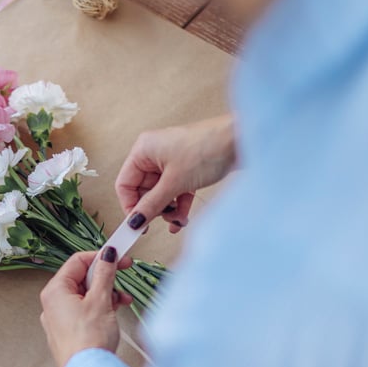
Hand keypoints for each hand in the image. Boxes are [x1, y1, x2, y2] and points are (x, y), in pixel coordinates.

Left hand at [40, 249, 132, 366]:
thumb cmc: (89, 341)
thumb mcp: (101, 300)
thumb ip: (104, 274)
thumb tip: (107, 255)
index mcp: (55, 291)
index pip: (77, 262)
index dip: (100, 256)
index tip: (118, 256)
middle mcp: (53, 304)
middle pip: (82, 279)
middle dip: (105, 277)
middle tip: (123, 274)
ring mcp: (60, 319)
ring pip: (86, 295)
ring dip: (106, 293)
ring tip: (123, 300)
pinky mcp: (70, 332)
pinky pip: (86, 311)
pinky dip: (101, 308)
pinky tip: (116, 311)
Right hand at [115, 114, 236, 232]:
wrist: (242, 141)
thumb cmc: (207, 149)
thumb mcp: (174, 183)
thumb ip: (151, 205)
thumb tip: (134, 222)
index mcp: (143, 151)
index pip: (125, 184)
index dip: (130, 206)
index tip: (137, 225)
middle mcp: (154, 154)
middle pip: (143, 190)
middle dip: (153, 210)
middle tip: (162, 223)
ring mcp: (171, 162)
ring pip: (160, 193)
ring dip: (167, 210)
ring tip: (178, 220)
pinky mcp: (187, 169)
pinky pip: (175, 192)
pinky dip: (178, 205)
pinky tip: (183, 219)